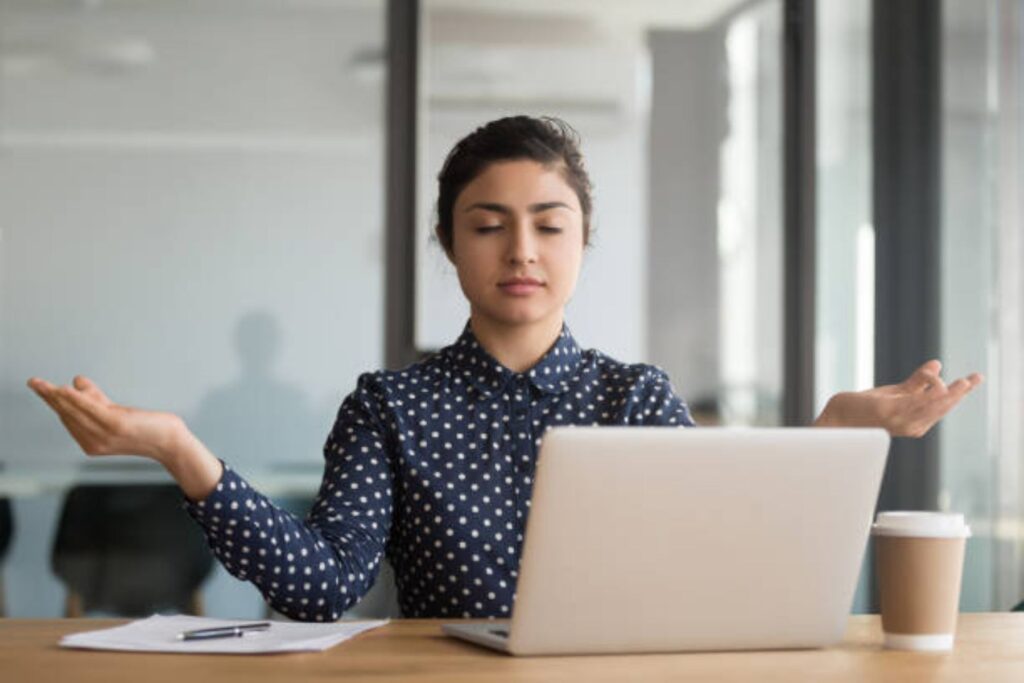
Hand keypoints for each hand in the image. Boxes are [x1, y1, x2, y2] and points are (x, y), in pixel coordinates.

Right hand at [26, 375, 185, 462]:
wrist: (171, 443)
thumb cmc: (147, 427)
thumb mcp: (116, 413)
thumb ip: (96, 400)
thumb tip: (76, 380)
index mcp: (90, 442)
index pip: (68, 418)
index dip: (55, 400)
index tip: (41, 386)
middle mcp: (93, 442)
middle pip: (67, 414)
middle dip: (49, 397)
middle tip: (33, 382)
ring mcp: (104, 435)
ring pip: (75, 411)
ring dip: (56, 396)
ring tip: (42, 384)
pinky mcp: (115, 425)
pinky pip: (91, 409)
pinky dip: (77, 398)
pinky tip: (66, 388)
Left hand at [815, 360, 983, 436]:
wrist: (837, 418)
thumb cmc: (864, 409)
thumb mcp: (896, 392)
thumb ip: (917, 381)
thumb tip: (937, 363)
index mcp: (916, 421)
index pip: (943, 404)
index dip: (959, 391)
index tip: (976, 377)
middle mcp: (913, 425)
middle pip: (942, 407)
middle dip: (959, 393)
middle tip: (974, 378)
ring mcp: (902, 422)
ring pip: (932, 407)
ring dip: (950, 394)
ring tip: (964, 382)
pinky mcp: (889, 414)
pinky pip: (915, 405)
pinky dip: (930, 397)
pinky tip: (940, 388)